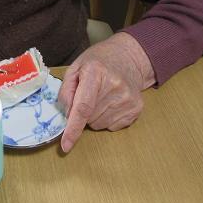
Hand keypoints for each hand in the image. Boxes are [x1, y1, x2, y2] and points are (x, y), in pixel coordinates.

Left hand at [57, 32, 155, 152]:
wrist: (129, 58)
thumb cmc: (98, 62)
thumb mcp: (76, 68)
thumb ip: (66, 90)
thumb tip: (65, 115)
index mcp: (96, 72)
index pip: (83, 107)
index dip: (73, 128)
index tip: (66, 145)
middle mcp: (115, 86)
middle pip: (89, 118)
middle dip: (83, 113)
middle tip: (89, 95)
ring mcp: (128, 98)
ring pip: (99, 124)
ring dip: (95, 116)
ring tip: (101, 97)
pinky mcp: (137, 108)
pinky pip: (112, 127)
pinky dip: (107, 118)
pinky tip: (111, 102)